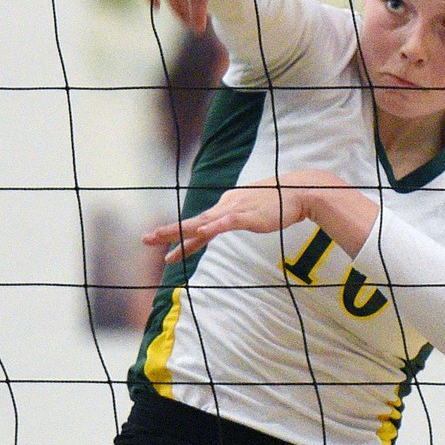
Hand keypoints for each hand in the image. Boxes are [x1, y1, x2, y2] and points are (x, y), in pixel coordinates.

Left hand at [143, 170, 340, 263]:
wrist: (298, 192)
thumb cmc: (277, 202)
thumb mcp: (251, 211)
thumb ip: (238, 217)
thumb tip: (228, 223)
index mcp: (225, 207)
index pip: (199, 226)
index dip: (181, 239)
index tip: (166, 252)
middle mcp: (224, 207)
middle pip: (192, 223)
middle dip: (168, 232)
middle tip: (146, 239)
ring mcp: (234, 210)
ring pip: (201, 223)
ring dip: (181, 233)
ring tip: (162, 240)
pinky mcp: (246, 216)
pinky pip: (224, 223)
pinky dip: (211, 228)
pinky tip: (200, 234)